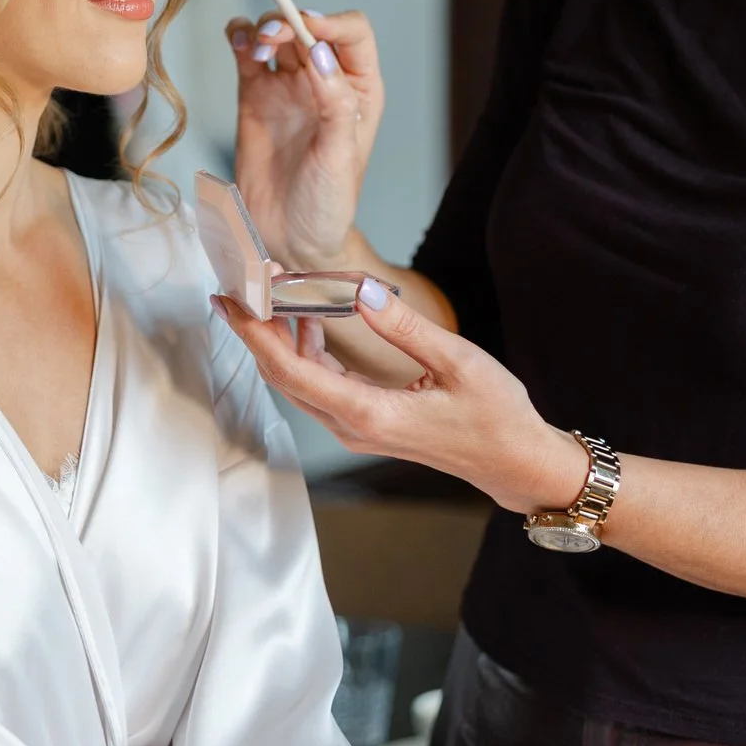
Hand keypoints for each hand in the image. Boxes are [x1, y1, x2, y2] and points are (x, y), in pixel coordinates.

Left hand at [212, 279, 582, 517]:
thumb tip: (360, 291)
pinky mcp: (366, 422)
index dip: (255, 334)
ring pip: (299, 382)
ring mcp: (357, 428)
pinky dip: (306, 351)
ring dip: (281, 339)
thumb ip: (405, 328)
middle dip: (257, 330)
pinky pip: (320, 386)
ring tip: (274, 291)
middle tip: (244, 283)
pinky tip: (311, 320)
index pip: (291, 371)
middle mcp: (353, 426)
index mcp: (369, 413)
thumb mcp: (458, 362)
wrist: (514, 462)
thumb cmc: (495, 415)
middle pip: (283, 377)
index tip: (232, 301)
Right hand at [227, 7, 381, 267]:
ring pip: (276, 36)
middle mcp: (324, 82)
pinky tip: (236, 41)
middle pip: (309, 29)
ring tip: (253, 48)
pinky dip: (239, 39)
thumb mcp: (339, 156)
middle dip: (289, 23)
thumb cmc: (327, 204)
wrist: (290, 240)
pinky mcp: (254, 97)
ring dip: (263, 29)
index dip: (330, 22)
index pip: (353, 35)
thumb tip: (320, 52)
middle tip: (271, 38)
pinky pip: (246, 55)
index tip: (307, 28)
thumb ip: (334, 103)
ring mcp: (287, 87)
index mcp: (358, 91)